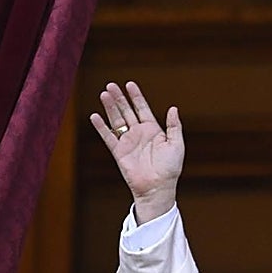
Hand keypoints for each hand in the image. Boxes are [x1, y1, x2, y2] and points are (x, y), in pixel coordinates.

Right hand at [90, 81, 184, 223]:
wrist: (158, 187)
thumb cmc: (170, 168)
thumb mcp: (176, 145)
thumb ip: (174, 126)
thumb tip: (173, 108)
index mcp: (153, 130)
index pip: (142, 108)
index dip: (136, 96)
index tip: (129, 84)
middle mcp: (139, 133)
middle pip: (127, 111)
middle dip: (119, 98)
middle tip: (111, 85)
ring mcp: (128, 142)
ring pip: (116, 120)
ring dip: (110, 107)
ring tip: (104, 94)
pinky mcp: (118, 152)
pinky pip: (108, 137)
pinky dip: (101, 127)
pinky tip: (95, 116)